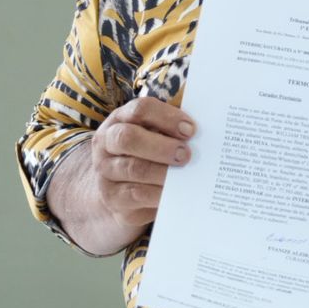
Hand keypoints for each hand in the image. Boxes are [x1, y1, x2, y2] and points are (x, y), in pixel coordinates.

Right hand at [89, 97, 195, 229]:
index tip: (190, 129)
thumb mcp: (154, 136)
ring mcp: (106, 171)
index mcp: (120, 119)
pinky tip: (175, 192)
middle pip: (128, 138)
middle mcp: (107, 142)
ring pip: (134, 168)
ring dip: (164, 171)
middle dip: (162, 146)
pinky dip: (159, 193)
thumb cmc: (146, 154)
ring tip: (185, 174)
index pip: (140, 110)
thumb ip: (172, 130)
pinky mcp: (112, 197)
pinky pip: (136, 194)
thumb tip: (202, 131)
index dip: (167, 117)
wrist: (121, 191)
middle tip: (187, 154)